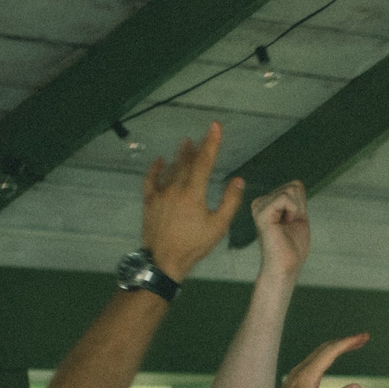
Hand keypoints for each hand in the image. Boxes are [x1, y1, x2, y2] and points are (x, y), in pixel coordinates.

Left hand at [142, 121, 248, 280]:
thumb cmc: (194, 245)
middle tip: (202, 135)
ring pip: (171, 168)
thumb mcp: (218, 227)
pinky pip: (151, 179)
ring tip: (186, 143)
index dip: (211, 142)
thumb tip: (238, 181)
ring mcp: (160, 194)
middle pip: (187, 161)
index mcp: (193, 193)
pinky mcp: (149, 201)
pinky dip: (156, 168)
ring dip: (180, 155)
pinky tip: (160, 160)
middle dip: (196, 147)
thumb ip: (230, 202)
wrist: (163, 261)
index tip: (215, 126)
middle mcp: (175, 188)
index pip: (204, 161)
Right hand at [249, 180, 310, 279]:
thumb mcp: (299, 216)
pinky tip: (285, 224)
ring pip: (291, 190)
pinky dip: (293, 211)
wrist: (286, 266)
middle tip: (290, 226)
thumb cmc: (292, 247)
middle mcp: (260, 202)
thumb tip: (296, 182)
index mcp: (267, 203)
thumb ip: (297, 199)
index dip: (302, 205)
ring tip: (287, 226)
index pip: (295, 186)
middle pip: (294, 186)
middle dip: (300, 207)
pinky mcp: (261, 212)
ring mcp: (259, 206)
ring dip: (297, 210)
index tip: (293, 222)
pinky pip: (285, 198)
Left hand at [256, 334, 366, 387]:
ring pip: (320, 351)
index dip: (349, 342)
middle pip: (326, 347)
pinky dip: (329, 353)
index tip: (364, 337)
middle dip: (346, 341)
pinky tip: (336, 355)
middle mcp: (301, 370)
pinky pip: (315, 358)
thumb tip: (358, 386)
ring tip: (356, 344)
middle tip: (365, 338)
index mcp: (308, 377)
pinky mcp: (297, 376)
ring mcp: (298, 372)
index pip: (331, 352)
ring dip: (338, 345)